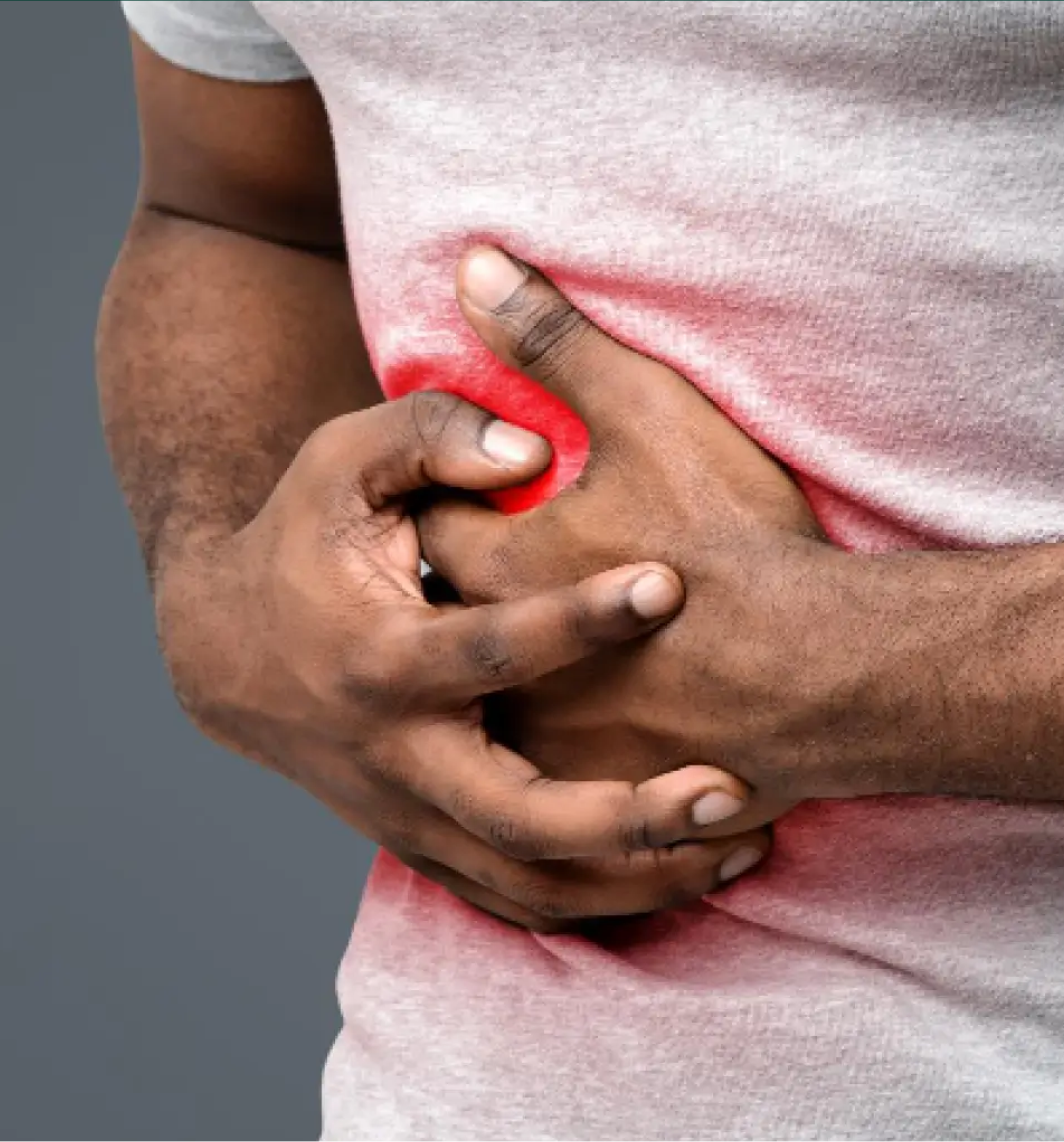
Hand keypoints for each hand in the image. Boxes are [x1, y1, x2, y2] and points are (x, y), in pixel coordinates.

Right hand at [154, 392, 772, 930]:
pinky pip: (518, 899)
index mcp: (380, 658)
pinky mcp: (422, 843)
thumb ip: (431, 434)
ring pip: (531, 884)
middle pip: (519, 819)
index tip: (669, 584)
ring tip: (741, 846)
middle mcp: (396, 756)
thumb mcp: (341, 463)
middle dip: (629, 816)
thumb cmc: (299, 541)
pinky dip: (603, 898)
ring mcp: (408, 815)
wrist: (225, 652)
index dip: (580, 619)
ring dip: (639, 877)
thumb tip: (533, 453)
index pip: (491, 651)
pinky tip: (686, 871)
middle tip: (729, 791)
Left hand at [420, 249, 852, 824]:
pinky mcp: (586, 794)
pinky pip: (533, 779)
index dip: (439, 502)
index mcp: (500, 567)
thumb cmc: (734, 542)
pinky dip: (538, 751)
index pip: (430, 523)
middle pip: (437, 622)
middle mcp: (499, 663)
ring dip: (481, 681)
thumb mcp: (645, 412)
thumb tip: (472, 262)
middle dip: (441, 596)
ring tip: (496, 664)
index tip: (448, 497)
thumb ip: (552, 342)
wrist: (826, 673)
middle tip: (451, 583)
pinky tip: (558, 739)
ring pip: (474, 709)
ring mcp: (539, 738)